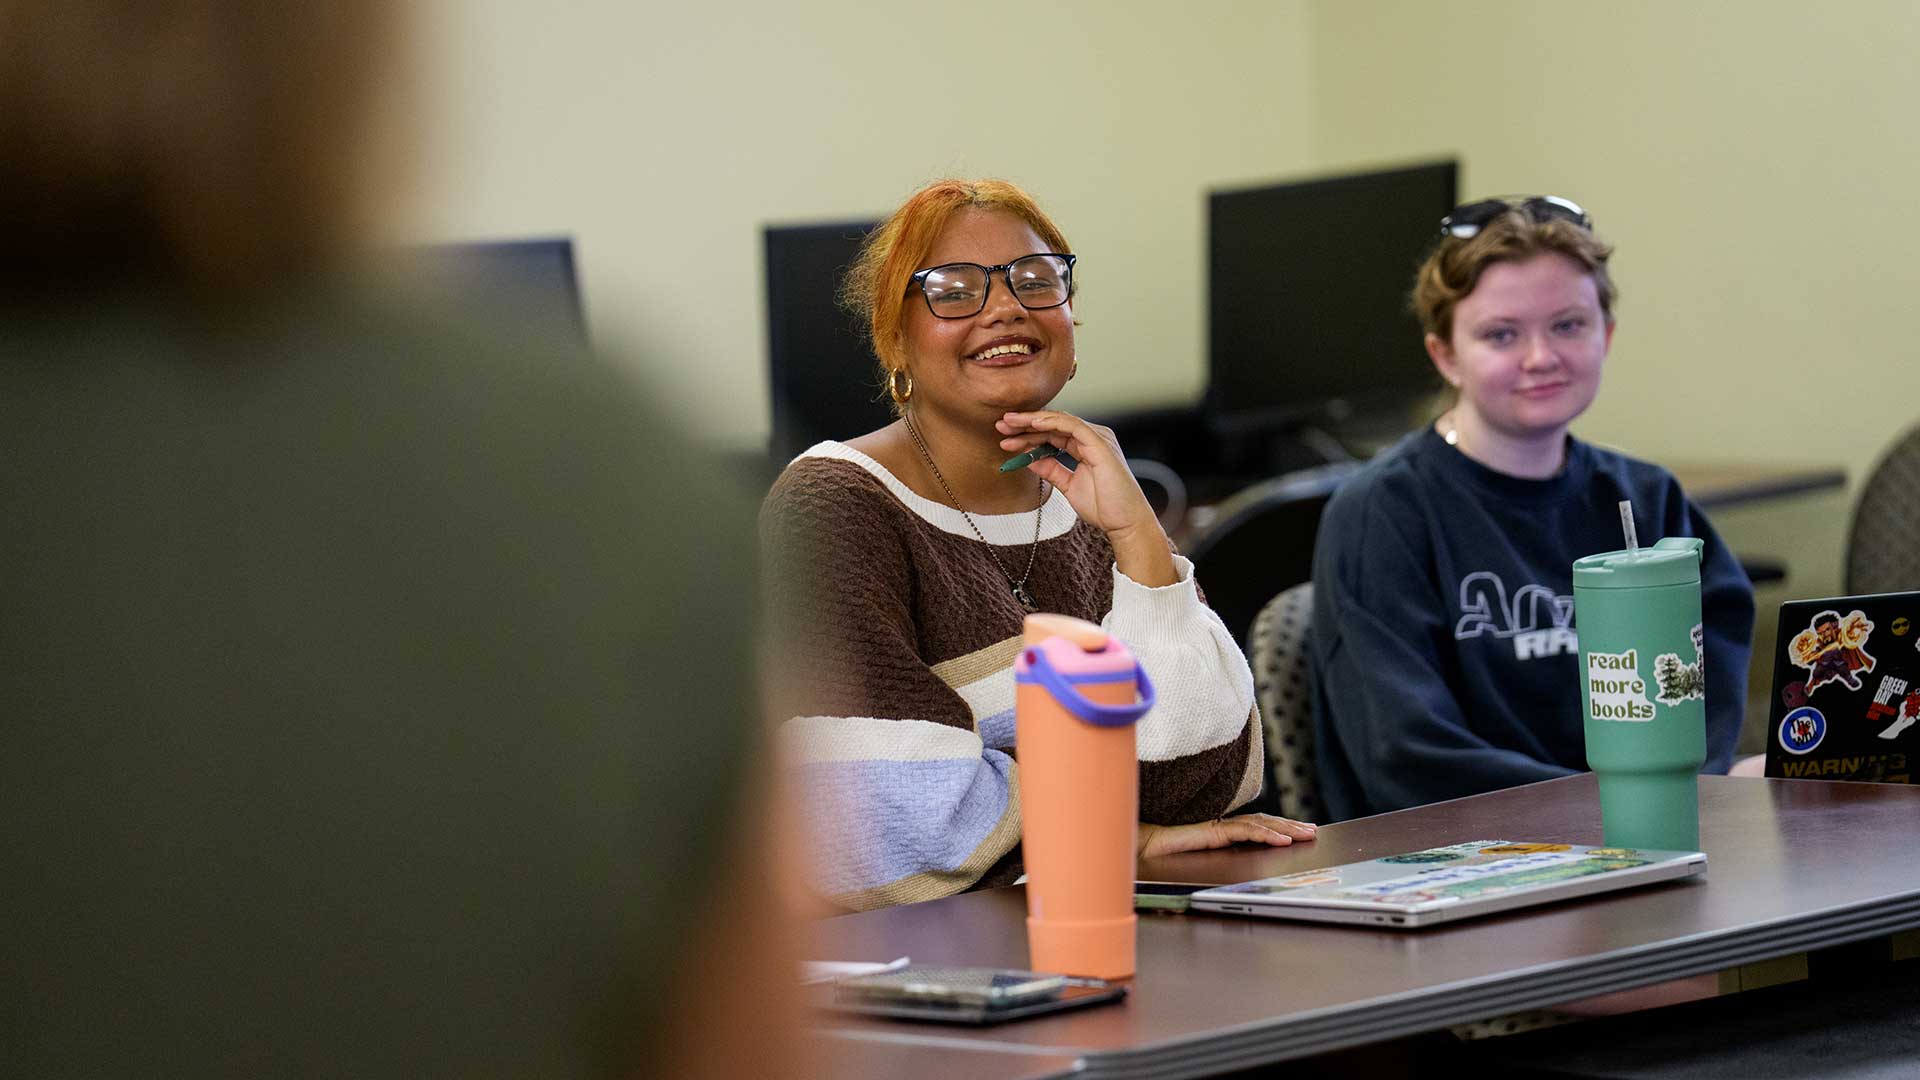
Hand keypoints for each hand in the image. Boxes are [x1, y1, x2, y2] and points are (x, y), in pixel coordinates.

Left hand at [997, 408, 1174, 585]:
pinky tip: (1032, 423)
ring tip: (1009, 424)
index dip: (1027, 435)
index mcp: (1085, 446)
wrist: (1125, 523)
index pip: (1052, 434)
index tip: (1005, 439)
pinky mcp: (1101, 443)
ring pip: (1059, 421)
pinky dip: (1051, 422)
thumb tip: (1029, 458)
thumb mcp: (1068, 485)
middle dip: (1025, 424)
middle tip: (1000, 425)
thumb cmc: (1104, 507)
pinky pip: (1072, 426)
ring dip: (1032, 421)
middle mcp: (1092, 438)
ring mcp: (1097, 438)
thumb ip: (1051, 469)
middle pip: (1053, 424)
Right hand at [1136, 814, 1316, 858]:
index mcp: (1220, 835)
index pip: (1256, 827)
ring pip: (1259, 824)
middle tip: (1312, 832)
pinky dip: (1266, 834)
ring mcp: (1218, 828)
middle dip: (1290, 827)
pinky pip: (1244, 831)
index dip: (1278, 827)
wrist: (1139, 851)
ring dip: (1285, 829)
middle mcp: (1222, 828)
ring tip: (1304, 835)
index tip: (1298, 833)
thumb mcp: (1197, 867)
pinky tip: (1282, 841)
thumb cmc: (1161, 860)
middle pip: (1263, 823)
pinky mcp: (1212, 832)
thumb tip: (1236, 886)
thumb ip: (1216, 869)